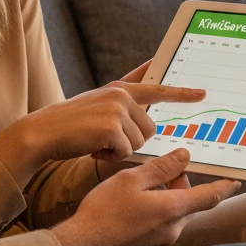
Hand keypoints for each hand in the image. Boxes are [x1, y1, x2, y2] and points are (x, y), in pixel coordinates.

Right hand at [0, 62, 205, 187]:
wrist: (43, 132)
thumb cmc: (70, 124)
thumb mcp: (97, 102)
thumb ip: (121, 97)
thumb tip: (143, 90)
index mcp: (119, 88)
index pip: (156, 88)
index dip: (181, 93)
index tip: (202, 93)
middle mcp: (121, 95)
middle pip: (150, 128)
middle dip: (132, 140)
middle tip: (105, 140)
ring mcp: (116, 110)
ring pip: (140, 142)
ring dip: (121, 150)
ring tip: (97, 143)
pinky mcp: (111, 127)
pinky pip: (126, 152)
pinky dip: (111, 157)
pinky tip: (93, 150)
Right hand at [53, 148, 239, 245]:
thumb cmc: (105, 212)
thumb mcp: (131, 180)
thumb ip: (161, 168)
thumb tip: (184, 157)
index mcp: (173, 210)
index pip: (209, 197)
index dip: (224, 187)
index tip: (235, 181)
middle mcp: (173, 230)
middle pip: (189, 203)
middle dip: (182, 185)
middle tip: (164, 169)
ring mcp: (161, 243)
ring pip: (174, 214)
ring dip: (166, 198)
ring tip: (142, 186)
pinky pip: (161, 226)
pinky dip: (155, 211)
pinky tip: (132, 206)